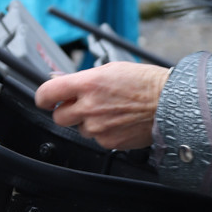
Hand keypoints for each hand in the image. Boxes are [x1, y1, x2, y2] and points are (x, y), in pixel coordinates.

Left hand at [35, 62, 170, 150]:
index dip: (43, 97)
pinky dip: (103, 132)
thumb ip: (81, 78)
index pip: (47, 93)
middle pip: (58, 116)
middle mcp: (89, 107)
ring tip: (108, 111)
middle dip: (66, 111)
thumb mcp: (110, 69)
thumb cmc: (144, 82)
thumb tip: (60, 80)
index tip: (45, 99)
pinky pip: (96, 139)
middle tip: (80, 105)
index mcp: (88, 84)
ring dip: (87, 121)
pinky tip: (117, 121)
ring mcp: (98, 127)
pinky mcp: (108, 142)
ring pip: (79, 128)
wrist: (168, 102)